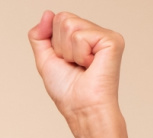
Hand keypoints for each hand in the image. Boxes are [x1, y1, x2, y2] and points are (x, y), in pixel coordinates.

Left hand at [27, 11, 142, 137]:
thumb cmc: (68, 91)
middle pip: (63, 19)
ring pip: (70, 25)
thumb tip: (47, 14)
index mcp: (83, 36)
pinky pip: (80, 35)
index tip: (65, 62)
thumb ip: (40, 35)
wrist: (81, 109)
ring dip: (68, 52)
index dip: (54, 43)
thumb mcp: (45, 59)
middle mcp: (96, 33)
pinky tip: (90, 65)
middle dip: (60, 46)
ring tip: (81, 66)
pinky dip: (79, 54)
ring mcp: (106, 36)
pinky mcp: (112, 40)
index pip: (58, 19)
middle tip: (73, 65)